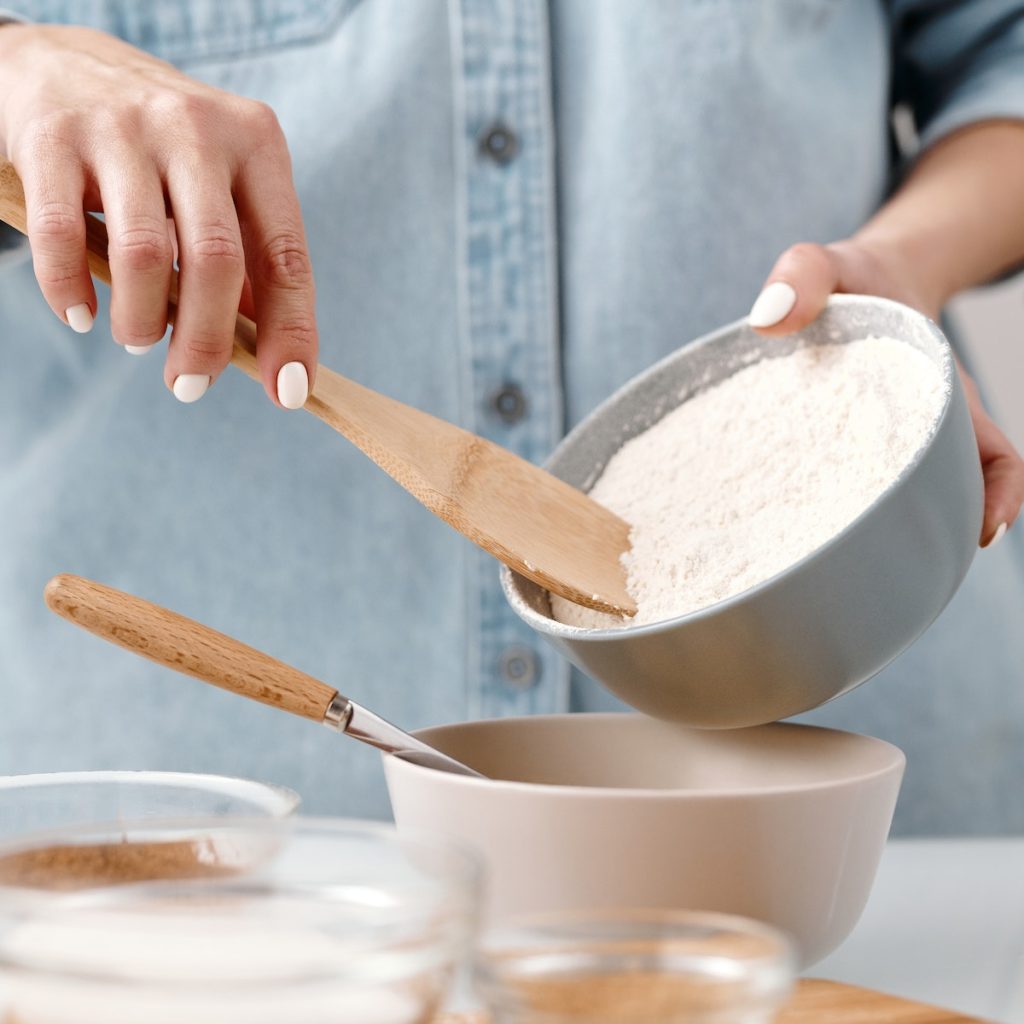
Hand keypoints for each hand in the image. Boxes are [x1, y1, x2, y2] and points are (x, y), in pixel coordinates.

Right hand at [0, 24, 315, 407]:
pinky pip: (62, 236)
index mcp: (257, 143)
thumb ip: (246, 254)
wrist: (61, 62)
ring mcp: (124, 126)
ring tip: (136, 341)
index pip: (287, 255)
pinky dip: (69, 291)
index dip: (291, 331)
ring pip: (145, 255)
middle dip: (206, 342)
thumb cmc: (161, 149)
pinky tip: (79, 315)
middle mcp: (198, 128)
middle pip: (216, 261)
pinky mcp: (53, 135)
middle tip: (189, 385)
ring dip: (141, 322)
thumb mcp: (219, 183)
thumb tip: (269, 348)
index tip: (290, 393)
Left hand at [748, 239, 1022, 547]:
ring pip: (901, 502)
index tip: (983, 529)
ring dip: (885, 535)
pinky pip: (849, 491)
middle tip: (893, 568)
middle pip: (947, 491)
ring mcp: (883, 446)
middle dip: (934, 532)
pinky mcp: (842, 453)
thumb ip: (803, 274)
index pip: (988, 452)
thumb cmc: (852, 278)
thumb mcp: (829, 262)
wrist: (853, 284)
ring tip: (842, 573)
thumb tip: (769, 319)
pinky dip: (837, 516)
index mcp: (938, 389)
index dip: (998, 492)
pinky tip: (797, 537)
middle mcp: (921, 427)